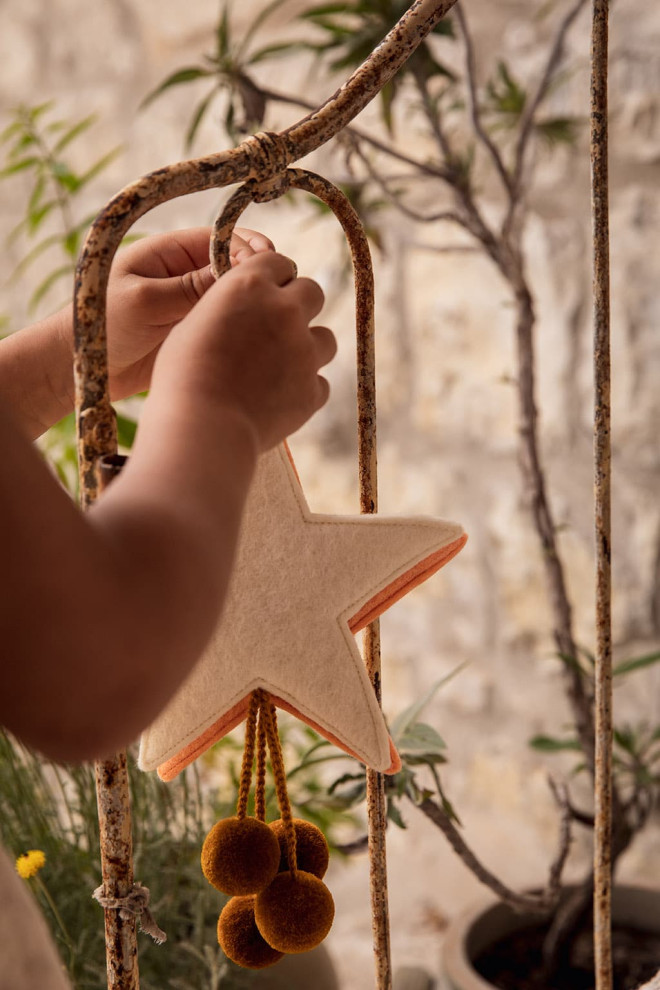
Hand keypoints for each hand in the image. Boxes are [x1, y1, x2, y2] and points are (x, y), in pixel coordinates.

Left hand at [106, 226, 274, 399]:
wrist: (82, 368)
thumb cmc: (101, 325)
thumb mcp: (144, 301)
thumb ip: (189, 287)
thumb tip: (240, 273)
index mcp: (172, 253)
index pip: (223, 239)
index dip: (250, 249)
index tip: (268, 266)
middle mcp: (188, 275)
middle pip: (238, 268)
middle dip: (260, 277)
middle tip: (280, 292)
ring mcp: (195, 305)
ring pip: (238, 300)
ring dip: (257, 306)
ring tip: (277, 318)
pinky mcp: (198, 333)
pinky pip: (231, 328)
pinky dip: (248, 331)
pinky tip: (263, 341)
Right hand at [153, 251, 336, 450]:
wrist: (202, 426)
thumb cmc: (182, 376)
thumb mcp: (191, 324)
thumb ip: (225, 307)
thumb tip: (239, 309)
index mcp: (250, 285)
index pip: (278, 261)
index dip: (273, 277)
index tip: (265, 292)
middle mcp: (285, 310)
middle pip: (312, 292)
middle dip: (298, 305)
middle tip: (276, 327)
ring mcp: (305, 351)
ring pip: (325, 338)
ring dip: (308, 347)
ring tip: (280, 367)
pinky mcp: (312, 390)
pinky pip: (319, 383)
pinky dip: (304, 389)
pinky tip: (279, 399)